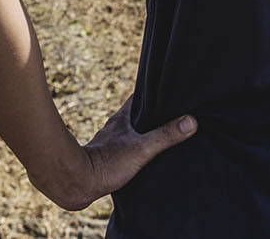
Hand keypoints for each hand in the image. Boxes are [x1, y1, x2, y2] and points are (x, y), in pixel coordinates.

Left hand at [35, 98, 197, 210]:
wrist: (78, 183)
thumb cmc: (107, 164)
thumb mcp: (142, 149)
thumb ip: (165, 135)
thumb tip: (191, 121)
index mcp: (122, 118)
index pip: (138, 97)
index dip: (152, 91)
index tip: (166, 86)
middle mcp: (114, 127)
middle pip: (135, 113)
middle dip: (150, 113)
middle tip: (169, 112)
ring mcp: (109, 142)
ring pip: (128, 130)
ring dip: (141, 131)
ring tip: (158, 134)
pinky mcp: (105, 157)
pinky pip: (123, 146)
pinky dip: (133, 146)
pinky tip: (139, 156)